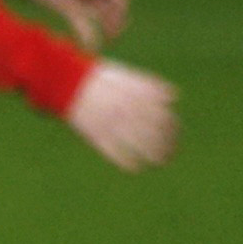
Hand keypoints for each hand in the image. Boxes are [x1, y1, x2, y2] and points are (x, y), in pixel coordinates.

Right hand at [64, 60, 178, 171]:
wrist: (67, 81)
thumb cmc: (99, 79)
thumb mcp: (128, 76)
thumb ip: (150, 86)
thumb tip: (174, 97)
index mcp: (139, 95)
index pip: (167, 117)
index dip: (174, 130)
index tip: (175, 137)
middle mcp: (130, 110)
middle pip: (159, 134)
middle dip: (169, 147)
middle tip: (169, 155)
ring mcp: (115, 124)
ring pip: (143, 147)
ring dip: (155, 158)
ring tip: (159, 164)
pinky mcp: (99, 137)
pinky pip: (120, 156)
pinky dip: (130, 164)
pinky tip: (135, 167)